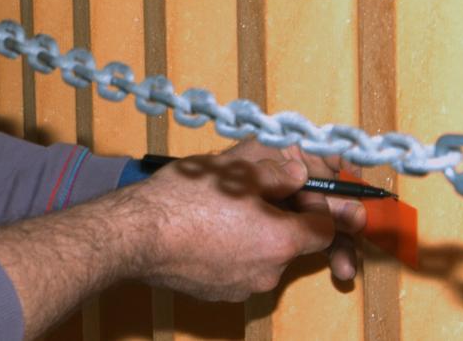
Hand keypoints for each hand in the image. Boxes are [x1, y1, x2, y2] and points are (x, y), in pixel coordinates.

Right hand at [121, 140, 365, 300]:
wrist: (136, 236)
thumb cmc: (184, 199)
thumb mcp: (234, 170)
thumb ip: (276, 171)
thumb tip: (299, 172)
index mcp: (282, 239)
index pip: (326, 228)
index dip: (318, 206)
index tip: (304, 192)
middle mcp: (270, 271)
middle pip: (294, 243)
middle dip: (282, 219)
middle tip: (257, 195)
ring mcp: (244, 287)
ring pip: (265, 256)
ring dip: (255, 234)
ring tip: (222, 210)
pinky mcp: (219, 293)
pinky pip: (239, 268)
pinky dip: (232, 250)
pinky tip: (206, 230)